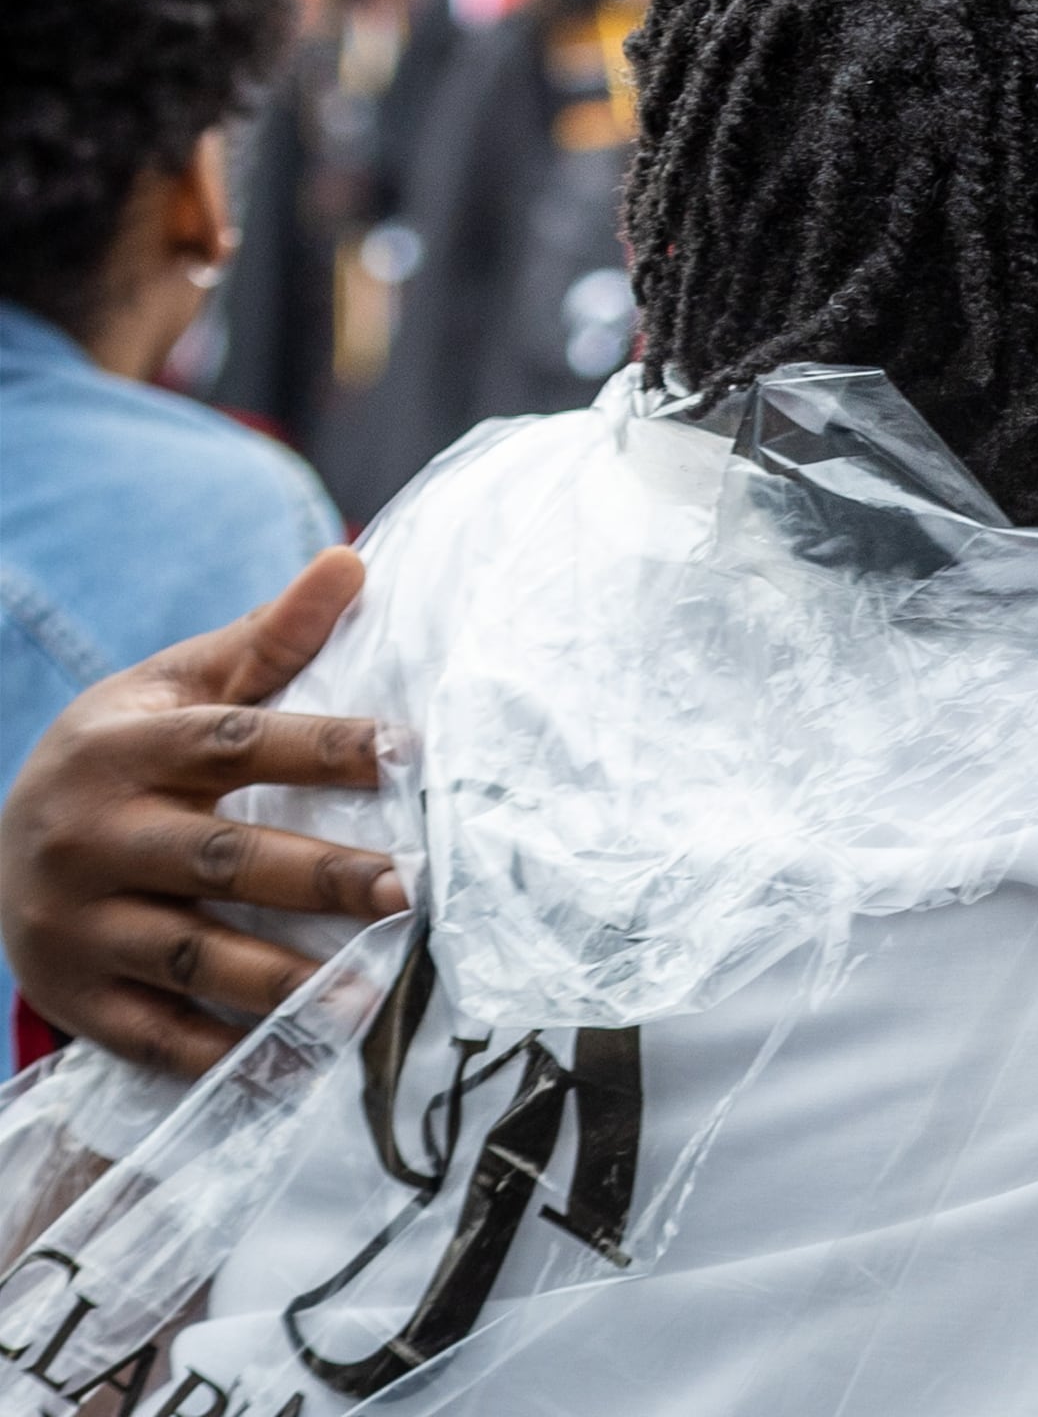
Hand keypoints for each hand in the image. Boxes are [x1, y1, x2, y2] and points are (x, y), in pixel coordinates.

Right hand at [0, 549, 403, 1075]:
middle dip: (318, 876)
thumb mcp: (178, 687)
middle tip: (410, 888)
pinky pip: (153, 1034)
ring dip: (284, 981)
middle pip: (220, 859)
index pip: (237, 743)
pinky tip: (297, 1061)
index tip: (409, 752)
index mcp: (126, 748)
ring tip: (371, 993)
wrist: (2, 842)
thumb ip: (271, 639)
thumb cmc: (132, 753)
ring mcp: (76, 923)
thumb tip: (352, 561)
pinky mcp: (73, 995)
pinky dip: (223, 1052)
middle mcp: (93, 836)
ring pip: (191, 957)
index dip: (323, 747)